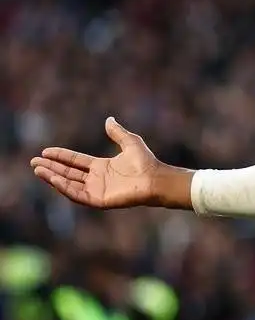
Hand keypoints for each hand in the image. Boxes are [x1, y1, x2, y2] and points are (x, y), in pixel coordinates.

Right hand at [30, 117, 165, 208]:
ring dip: (53, 177)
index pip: (75, 161)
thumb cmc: (146, 162)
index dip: (61, 156)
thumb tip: (109, 119)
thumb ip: (117, 133)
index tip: (45, 152)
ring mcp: (97, 190)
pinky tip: (54, 178)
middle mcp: (96, 179)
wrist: (155, 178)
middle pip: (68, 173)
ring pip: (69, 184)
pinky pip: (77, 194)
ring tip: (38, 170)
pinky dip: (64, 187)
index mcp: (101, 167)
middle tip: (33, 162)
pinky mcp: (98, 200)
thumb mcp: (130, 142)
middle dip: (51, 168)